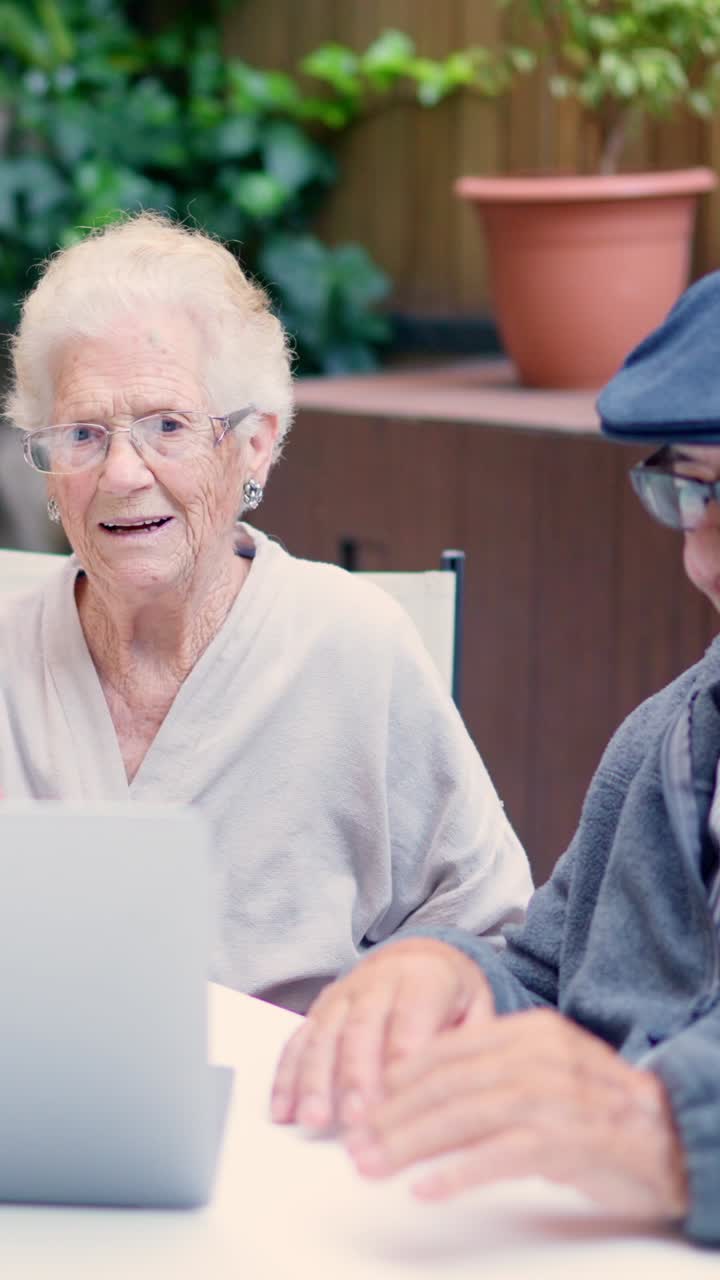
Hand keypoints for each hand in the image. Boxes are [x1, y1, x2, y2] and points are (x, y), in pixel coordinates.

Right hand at [270, 938, 492, 1131]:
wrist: (418, 957)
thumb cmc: (450, 995)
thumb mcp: (476, 1007)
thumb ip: (471, 1043)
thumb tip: (467, 1090)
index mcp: (424, 979)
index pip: (410, 1020)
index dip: (399, 1059)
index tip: (393, 1100)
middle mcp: (378, 982)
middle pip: (362, 1027)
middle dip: (354, 1074)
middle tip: (353, 1117)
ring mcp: (344, 994)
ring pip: (325, 1033)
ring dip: (315, 1078)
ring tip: (313, 1118)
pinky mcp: (320, 1010)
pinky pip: (299, 1040)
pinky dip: (287, 1075)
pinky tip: (284, 1109)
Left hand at [345, 1008, 687, 1224]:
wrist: (668, 1132)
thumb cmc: (596, 1107)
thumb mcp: (542, 1069)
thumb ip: (491, 1069)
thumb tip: (421, 1091)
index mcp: (526, 1031)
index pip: (447, 1051)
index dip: (399, 1080)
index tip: (364, 1106)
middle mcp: (536, 1056)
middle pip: (447, 1084)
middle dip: (393, 1116)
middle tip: (355, 1145)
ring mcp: (552, 1096)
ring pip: (464, 1116)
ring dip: (411, 1144)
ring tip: (373, 1165)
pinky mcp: (565, 1141)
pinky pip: (500, 1156)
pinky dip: (458, 1173)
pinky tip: (425, 1188)